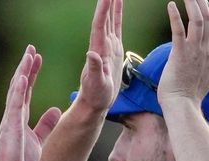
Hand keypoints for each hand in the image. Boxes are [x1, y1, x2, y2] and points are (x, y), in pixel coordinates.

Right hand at [0, 47, 60, 160]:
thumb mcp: (37, 140)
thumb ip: (45, 125)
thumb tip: (56, 111)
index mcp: (20, 117)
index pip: (26, 90)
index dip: (31, 73)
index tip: (36, 57)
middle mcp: (14, 114)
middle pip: (20, 85)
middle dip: (26, 66)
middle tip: (31, 48)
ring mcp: (11, 119)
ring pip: (17, 90)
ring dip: (23, 72)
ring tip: (28, 55)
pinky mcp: (10, 126)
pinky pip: (15, 105)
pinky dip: (19, 90)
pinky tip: (23, 77)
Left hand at [71, 0, 123, 115]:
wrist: (96, 103)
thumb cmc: (96, 96)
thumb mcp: (96, 84)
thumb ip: (94, 69)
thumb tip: (91, 54)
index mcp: (98, 50)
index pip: (100, 25)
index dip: (103, 10)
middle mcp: (102, 45)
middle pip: (104, 18)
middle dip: (107, 2)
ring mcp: (108, 46)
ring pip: (109, 20)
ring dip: (111, 4)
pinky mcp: (113, 50)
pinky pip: (115, 28)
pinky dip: (116, 15)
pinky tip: (117, 5)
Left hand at [158, 0, 208, 106]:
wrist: (183, 105)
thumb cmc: (192, 93)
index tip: (206, 3)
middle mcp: (206, 49)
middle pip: (208, 20)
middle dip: (203, 4)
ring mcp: (194, 51)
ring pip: (197, 20)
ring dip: (192, 4)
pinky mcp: (180, 53)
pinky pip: (179, 30)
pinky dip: (175, 16)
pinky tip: (171, 5)